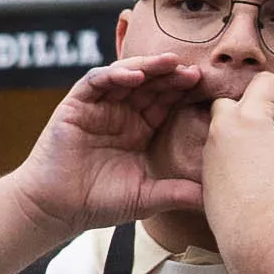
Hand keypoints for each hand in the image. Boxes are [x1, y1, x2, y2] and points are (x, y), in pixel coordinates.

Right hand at [8, 58, 216, 227]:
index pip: (165, 103)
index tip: (206, 90)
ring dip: (147, 67)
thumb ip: (178, 193)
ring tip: (170, 63)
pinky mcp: (76, 105)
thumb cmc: (99, 203)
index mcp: (139, 129)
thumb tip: (215, 198)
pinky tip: (134, 76)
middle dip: (171, 76)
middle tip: (194, 72)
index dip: (184, 94)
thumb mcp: (147, 197)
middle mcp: (120, 113)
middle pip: (150, 85)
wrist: (58, 210)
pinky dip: (114, 75)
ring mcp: (98, 107)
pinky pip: (96, 81)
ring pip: (125, 76)